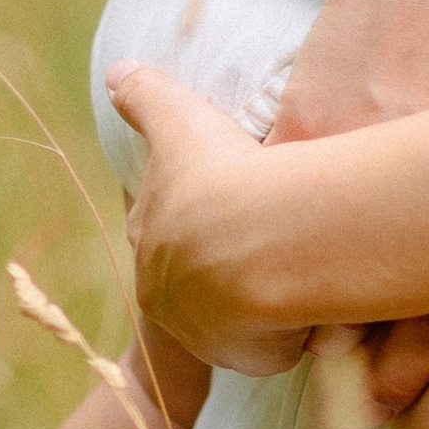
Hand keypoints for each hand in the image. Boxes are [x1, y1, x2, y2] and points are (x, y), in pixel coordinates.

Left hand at [112, 64, 312, 373]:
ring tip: (299, 266)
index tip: (222, 201)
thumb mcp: (178, 120)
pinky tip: (313, 299)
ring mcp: (208, 332)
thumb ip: (146, 98)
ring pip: (238, 313)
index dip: (194, 213)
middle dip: (226, 260)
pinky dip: (290, 326)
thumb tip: (115, 72)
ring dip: (261, 297)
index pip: (166, 229)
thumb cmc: (220, 175)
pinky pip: (274, 341)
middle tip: (267, 234)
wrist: (260, 245)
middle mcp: (168, 294)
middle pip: (200, 277)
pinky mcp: (249, 357)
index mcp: (150, 241)